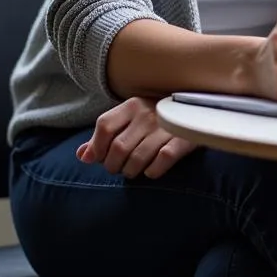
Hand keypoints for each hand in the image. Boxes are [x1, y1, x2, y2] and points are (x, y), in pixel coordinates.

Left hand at [77, 96, 197, 178]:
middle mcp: (148, 114)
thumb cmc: (155, 117)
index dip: (96, 147)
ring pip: (137, 159)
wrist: (194, 110)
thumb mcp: (129, 119)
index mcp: (133, 105)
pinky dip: (152, 172)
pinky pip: (161, 162)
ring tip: (134, 169)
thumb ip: (104, 136)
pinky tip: (152, 169)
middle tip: (120, 167)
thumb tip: (82, 155)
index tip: (99, 158)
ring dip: (131, 172)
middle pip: (118, 149)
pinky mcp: (183, 140)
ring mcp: (166, 127)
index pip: (104, 126)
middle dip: (114, 166)